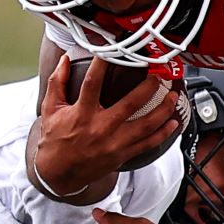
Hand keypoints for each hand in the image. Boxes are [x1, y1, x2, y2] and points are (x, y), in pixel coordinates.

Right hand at [28, 56, 181, 203]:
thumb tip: (64, 59)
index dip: (103, 64)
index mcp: (82, 114)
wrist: (58, 174)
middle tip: (158, 74)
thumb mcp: (50, 109)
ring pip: (145, 125)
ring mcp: (114, 144)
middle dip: (147, 87)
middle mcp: (100, 128)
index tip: (114, 50)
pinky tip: (173, 123)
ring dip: (163, 110)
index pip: (92, 83)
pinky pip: (148, 144)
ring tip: (173, 96)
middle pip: (130, 104)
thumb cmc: (54, 140)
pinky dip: (163, 134)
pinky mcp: (122, 155)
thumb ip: (57, 83)